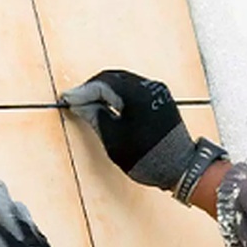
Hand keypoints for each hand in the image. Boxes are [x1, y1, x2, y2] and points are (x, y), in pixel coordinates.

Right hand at [61, 70, 227, 204]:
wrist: (180, 168)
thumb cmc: (146, 158)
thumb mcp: (114, 140)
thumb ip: (96, 117)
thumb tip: (80, 105)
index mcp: (137, 95)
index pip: (102, 85)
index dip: (82, 92)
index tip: (67, 99)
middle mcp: (149, 87)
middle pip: (113, 78)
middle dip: (92, 88)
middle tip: (76, 99)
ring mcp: (158, 91)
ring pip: (124, 82)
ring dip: (105, 90)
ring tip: (89, 103)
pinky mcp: (161, 99)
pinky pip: (135, 89)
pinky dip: (119, 94)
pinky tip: (109, 105)